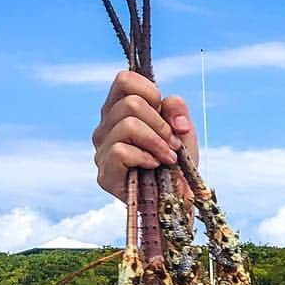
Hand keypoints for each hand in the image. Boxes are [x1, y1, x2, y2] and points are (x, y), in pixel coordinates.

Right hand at [92, 70, 198, 201]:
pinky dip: (145, 157)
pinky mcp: (105, 174)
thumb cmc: (178, 166)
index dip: (151, 92)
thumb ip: (176, 110)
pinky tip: (155, 167)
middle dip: (161, 123)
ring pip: (127, 125)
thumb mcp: (182, 132)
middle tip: (173, 144)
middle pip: (130, 102)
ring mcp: (102, 151)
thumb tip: (169, 105)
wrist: (179, 204)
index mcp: (119, 111)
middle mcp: (106, 128)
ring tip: (169, 158)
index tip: (167, 116)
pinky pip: (121, 151)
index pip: (124, 80)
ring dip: (157, 142)